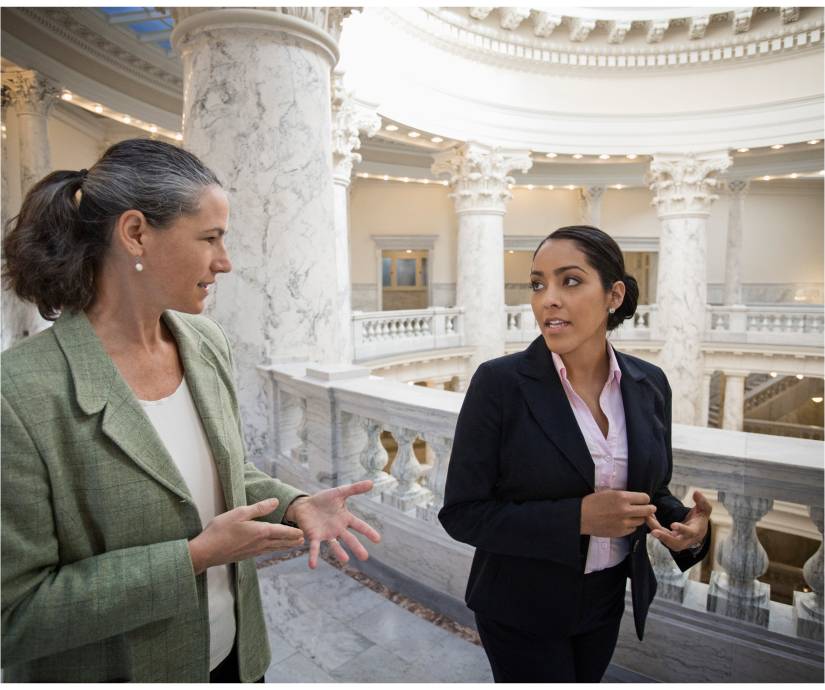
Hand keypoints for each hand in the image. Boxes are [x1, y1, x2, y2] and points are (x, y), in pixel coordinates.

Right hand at [188, 498, 303, 574]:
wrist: (206, 552)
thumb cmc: (220, 530)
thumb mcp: (240, 513)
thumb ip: (259, 508)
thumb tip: (276, 501)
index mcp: (261, 532)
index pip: (283, 531)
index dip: (294, 532)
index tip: (304, 532)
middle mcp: (260, 544)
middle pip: (281, 542)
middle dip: (293, 540)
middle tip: (303, 540)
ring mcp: (253, 551)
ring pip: (274, 548)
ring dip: (285, 546)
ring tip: (293, 545)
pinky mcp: (246, 555)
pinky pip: (265, 552)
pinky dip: (273, 549)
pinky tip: (271, 549)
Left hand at [285, 480, 381, 568]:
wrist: (304, 505)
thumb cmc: (323, 500)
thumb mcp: (340, 492)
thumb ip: (355, 489)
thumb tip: (372, 483)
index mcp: (345, 519)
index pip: (359, 525)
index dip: (368, 532)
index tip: (378, 539)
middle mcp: (338, 529)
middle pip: (349, 539)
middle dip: (357, 547)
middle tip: (365, 557)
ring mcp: (326, 534)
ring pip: (334, 545)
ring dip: (339, 552)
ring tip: (345, 560)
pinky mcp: (314, 536)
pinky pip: (315, 547)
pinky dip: (314, 556)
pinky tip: (313, 565)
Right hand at [581, 490, 656, 537]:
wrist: (581, 517)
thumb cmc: (593, 502)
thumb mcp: (609, 493)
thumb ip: (624, 496)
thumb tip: (637, 499)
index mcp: (622, 497)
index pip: (645, 498)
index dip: (645, 499)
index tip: (644, 500)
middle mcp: (625, 510)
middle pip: (648, 510)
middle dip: (649, 509)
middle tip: (649, 509)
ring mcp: (624, 523)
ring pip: (641, 521)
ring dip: (639, 518)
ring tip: (633, 515)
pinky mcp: (621, 532)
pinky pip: (633, 529)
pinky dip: (631, 526)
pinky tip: (625, 522)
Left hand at [646, 490, 711, 551]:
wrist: (697, 531)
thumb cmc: (700, 519)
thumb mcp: (704, 509)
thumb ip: (702, 501)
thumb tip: (696, 492)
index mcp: (695, 532)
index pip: (689, 533)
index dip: (682, 529)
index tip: (673, 525)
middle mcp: (686, 540)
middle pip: (675, 543)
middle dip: (664, 537)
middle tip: (654, 531)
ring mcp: (677, 541)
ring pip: (665, 540)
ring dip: (655, 530)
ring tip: (647, 518)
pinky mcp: (669, 539)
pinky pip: (661, 534)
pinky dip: (654, 526)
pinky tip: (648, 516)